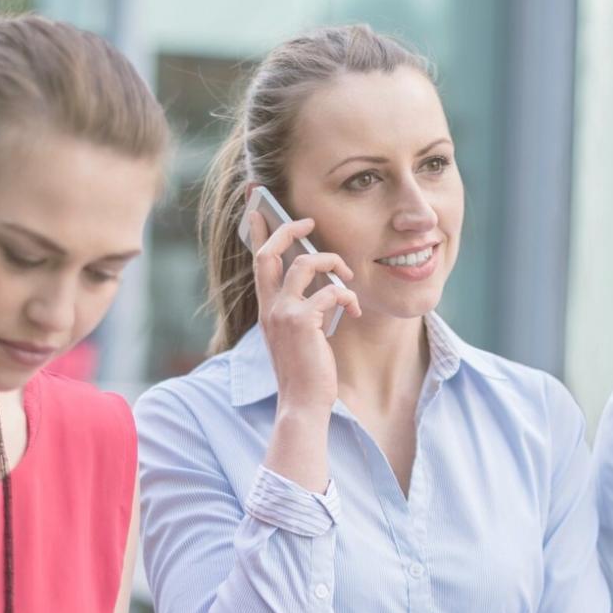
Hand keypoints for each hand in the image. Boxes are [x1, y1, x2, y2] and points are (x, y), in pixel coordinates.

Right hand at [248, 210, 359, 416]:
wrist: (302, 404)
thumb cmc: (304, 373)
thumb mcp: (296, 337)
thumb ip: (299, 311)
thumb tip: (321, 288)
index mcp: (266, 310)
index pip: (257, 262)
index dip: (258, 233)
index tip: (258, 209)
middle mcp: (270, 308)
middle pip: (269, 252)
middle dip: (288, 229)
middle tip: (309, 222)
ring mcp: (283, 313)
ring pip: (303, 263)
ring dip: (331, 262)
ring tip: (347, 275)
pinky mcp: (302, 322)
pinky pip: (329, 291)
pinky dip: (346, 296)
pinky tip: (354, 310)